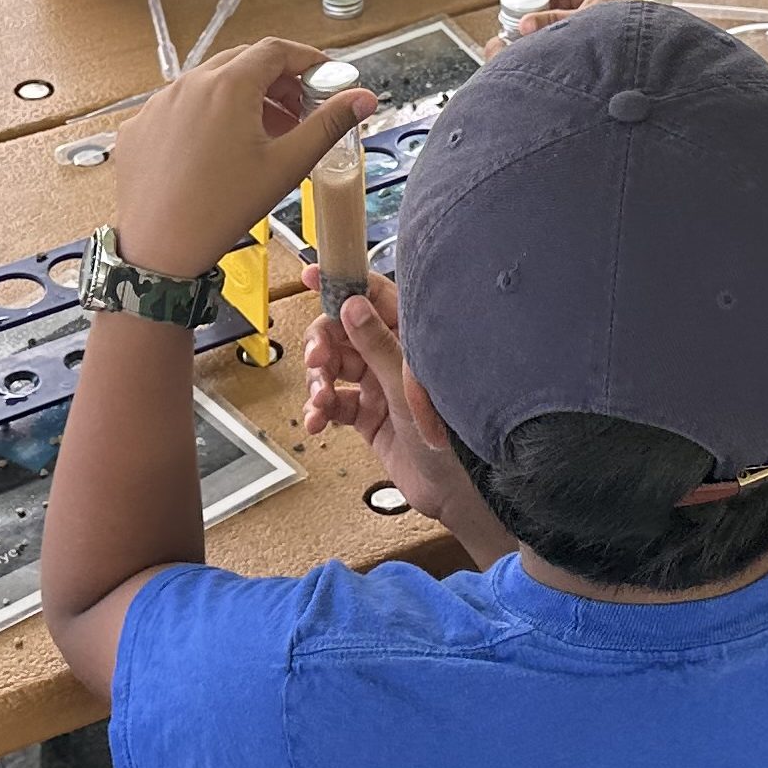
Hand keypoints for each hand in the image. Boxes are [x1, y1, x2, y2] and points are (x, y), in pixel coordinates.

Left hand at [110, 35, 368, 279]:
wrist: (158, 248)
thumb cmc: (222, 208)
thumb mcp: (286, 165)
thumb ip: (328, 125)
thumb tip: (363, 97)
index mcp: (228, 85)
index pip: (276, 50)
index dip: (306, 60)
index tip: (324, 79)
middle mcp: (188, 84)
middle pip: (242, 62)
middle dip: (276, 81)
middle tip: (298, 112)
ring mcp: (158, 104)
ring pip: (208, 84)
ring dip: (241, 98)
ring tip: (260, 136)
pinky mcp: (139, 127)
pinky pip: (179, 108)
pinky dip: (206, 117)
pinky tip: (217, 153)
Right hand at [307, 273, 501, 553]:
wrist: (457, 491)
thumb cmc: (452, 435)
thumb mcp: (407, 386)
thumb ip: (377, 345)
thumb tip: (351, 306)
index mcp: (411, 337)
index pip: (373, 296)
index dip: (342, 283)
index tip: (311, 276)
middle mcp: (393, 357)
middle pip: (342, 333)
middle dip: (322, 344)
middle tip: (316, 360)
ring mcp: (380, 386)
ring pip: (334, 368)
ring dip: (319, 382)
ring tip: (321, 402)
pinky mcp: (369, 416)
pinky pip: (335, 403)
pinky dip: (320, 410)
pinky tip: (317, 421)